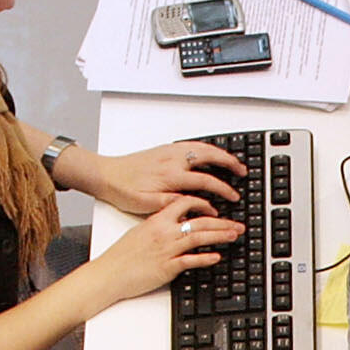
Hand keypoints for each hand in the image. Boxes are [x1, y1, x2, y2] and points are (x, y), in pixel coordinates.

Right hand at [83, 198, 243, 308]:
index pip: (185, 203)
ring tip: (234, 235)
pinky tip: (216, 256)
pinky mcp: (167, 267)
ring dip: (220, 235)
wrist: (109, 273)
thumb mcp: (140, 232)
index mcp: (157, 220)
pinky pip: (190, 260)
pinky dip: (205, 258)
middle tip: (237, 225)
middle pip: (199, 221)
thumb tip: (175, 223)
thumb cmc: (121, 256)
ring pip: (199, 237)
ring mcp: (167, 249)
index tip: (216, 208)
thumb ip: (159, 225)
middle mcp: (164, 232)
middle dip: (222, 222)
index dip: (204, 204)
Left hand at [93, 141, 246, 214]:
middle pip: (210, 156)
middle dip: (230, 163)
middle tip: (242, 172)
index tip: (233, 197)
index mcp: (171, 175)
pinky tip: (211, 153)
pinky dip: (207, 147)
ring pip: (202, 147)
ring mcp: (169, 151)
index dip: (223, 189)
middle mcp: (173, 159)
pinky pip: (192, 144)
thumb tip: (200, 205)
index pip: (206, 181)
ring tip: (233, 161)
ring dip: (220, 153)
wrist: (106, 175)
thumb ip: (177, 204)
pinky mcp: (165, 149)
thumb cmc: (124, 191)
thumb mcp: (150, 205)